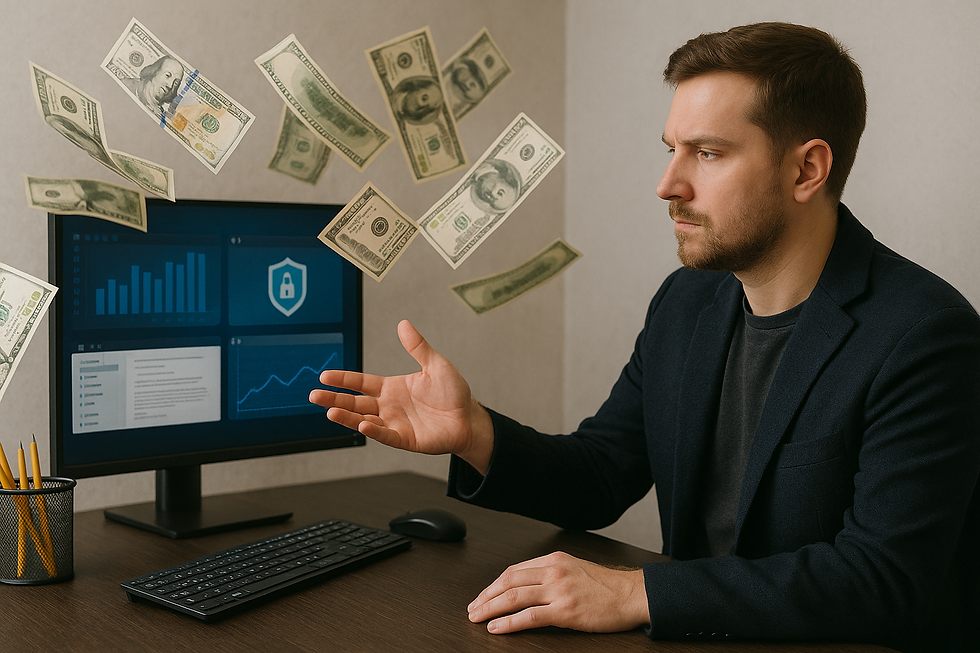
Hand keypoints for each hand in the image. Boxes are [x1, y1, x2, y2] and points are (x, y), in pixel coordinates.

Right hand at [309, 319, 493, 472]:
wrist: (470, 419)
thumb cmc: (453, 393)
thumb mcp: (436, 365)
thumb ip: (418, 347)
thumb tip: (404, 324)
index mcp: (392, 387)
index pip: (361, 382)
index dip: (344, 379)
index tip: (325, 376)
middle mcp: (389, 406)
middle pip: (355, 402)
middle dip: (334, 399)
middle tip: (314, 396)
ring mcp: (395, 423)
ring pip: (364, 420)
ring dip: (347, 417)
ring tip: (330, 412)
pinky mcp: (405, 439)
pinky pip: (386, 435)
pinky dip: (374, 430)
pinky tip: (363, 425)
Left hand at [467, 551, 649, 633]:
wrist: (632, 595)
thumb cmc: (607, 586)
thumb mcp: (575, 569)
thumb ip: (551, 573)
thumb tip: (525, 585)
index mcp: (554, 559)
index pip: (514, 570)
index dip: (494, 584)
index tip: (483, 596)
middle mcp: (554, 571)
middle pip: (509, 581)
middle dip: (486, 596)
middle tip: (473, 608)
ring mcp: (559, 590)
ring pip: (514, 597)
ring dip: (490, 608)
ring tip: (477, 618)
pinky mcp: (565, 611)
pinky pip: (529, 616)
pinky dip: (509, 622)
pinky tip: (497, 627)